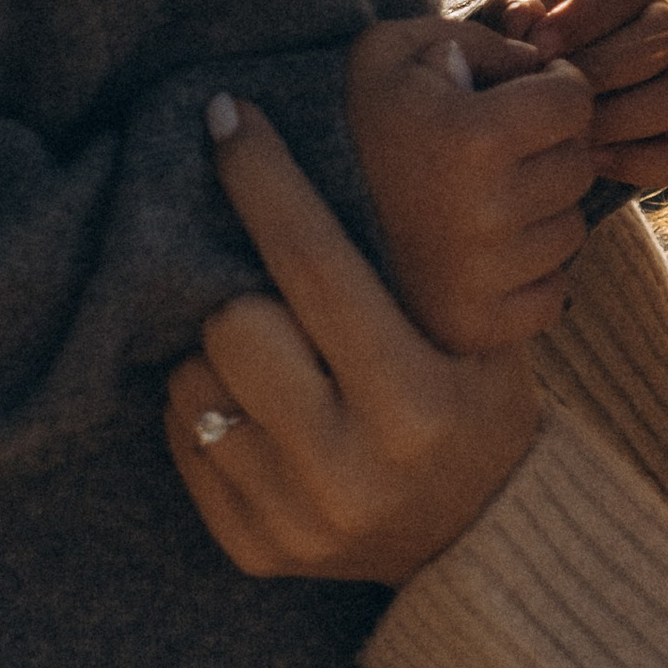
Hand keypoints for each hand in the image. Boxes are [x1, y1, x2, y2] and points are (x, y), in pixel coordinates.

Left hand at [171, 100, 541, 581]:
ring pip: (196, 383)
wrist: (481, 545)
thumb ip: (426, 259)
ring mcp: (294, 518)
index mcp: (416, 403)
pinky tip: (260, 412)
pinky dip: (209, 412)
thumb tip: (385, 117)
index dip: (265, 181)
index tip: (228, 118)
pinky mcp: (251, 550)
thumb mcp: (483, 339)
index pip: (316, 268)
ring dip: (221, 355)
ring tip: (274, 363)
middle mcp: (351, 469)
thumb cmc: (478, 409)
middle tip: (277, 300)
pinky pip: (184, 441)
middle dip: (248, 295)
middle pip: (234, 324)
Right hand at [345, 20, 597, 353]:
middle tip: (499, 151)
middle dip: (549, 148)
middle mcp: (485, 212)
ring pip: (570, 229)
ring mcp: (484, 278)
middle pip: (578, 165)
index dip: (553, 88)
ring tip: (482, 200)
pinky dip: (529, 272)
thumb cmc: (352, 122)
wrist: (286, 217)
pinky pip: (552, 291)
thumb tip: (539, 62)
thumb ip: (474, 37)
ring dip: (541, 210)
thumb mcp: (392, 50)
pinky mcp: (481, 327)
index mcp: (471, 137)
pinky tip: (481, 252)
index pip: (574, 103)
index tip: (523, 95)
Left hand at [446, 0, 667, 197]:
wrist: (513, 105)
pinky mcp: (667, 139)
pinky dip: (638, 160)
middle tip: (549, 90)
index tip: (536, 42)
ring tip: (568, 130)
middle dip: (601, 67)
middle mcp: (658, 27)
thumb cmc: (507, 38)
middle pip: (664, 39)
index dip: (584, 14)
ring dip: (621, 115)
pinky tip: (590, 161)